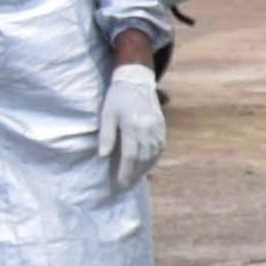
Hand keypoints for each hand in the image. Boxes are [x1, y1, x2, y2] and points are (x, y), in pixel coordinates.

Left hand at [97, 62, 167, 189]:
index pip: (130, 156)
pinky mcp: (162, 127)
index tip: (120, 183)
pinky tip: (146, 165)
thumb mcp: (107, 114)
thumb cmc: (117, 97)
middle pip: (143, 158)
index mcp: (133, 127)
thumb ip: (107, 135)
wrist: (137, 80)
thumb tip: (104, 156)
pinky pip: (159, 148)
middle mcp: (148, 129)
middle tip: (126, 185)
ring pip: (153, 155)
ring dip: (145, 169)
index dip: (125, 171)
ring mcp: (157, 128)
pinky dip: (153, 159)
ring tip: (136, 178)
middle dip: (135, 174)